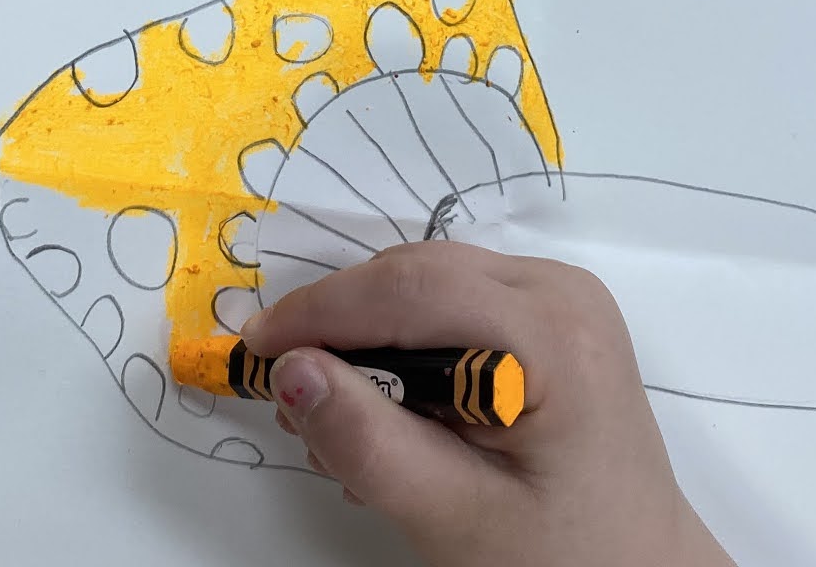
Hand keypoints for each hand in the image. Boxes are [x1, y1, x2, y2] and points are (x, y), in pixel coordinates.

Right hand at [244, 243, 732, 566]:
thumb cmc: (559, 556)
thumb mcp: (454, 515)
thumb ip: (368, 443)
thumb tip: (289, 368)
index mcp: (555, 332)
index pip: (412, 289)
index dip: (321, 312)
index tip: (253, 355)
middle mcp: (561, 289)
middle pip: (416, 276)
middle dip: (339, 328)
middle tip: (290, 403)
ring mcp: (559, 295)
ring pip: (425, 283)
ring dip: (367, 338)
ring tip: (338, 423)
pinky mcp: (548, 313)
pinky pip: (451, 302)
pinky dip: (403, 343)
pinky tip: (388, 410)